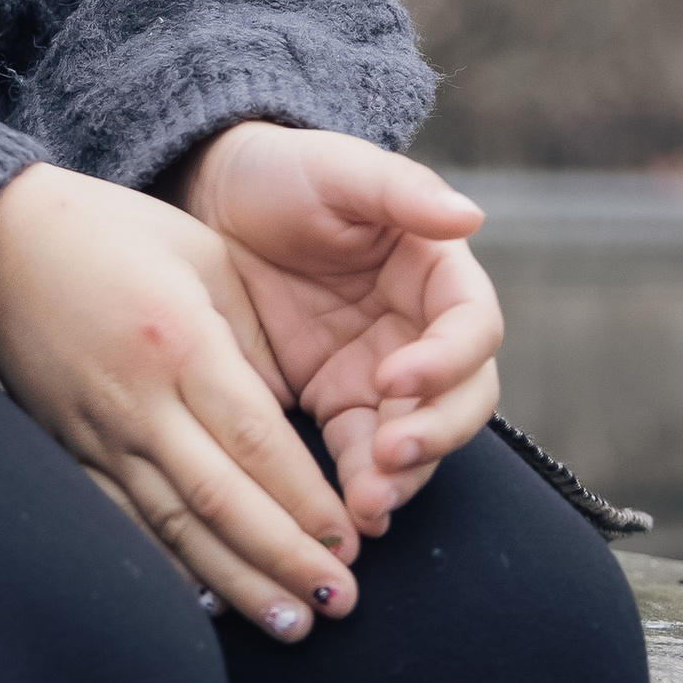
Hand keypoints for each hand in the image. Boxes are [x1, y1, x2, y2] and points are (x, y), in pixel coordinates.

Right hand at [0, 161, 361, 639]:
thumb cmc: (113, 233)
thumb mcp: (200, 255)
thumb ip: (250, 335)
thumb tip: (296, 414)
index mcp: (180, 340)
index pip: (256, 441)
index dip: (307, 501)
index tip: (351, 542)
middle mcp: (138, 398)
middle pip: (222, 498)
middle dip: (286, 559)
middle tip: (342, 603)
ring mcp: (98, 431)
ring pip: (175, 525)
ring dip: (238, 581)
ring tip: (292, 624)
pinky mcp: (69, 450)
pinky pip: (125, 523)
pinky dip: (169, 567)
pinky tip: (210, 602)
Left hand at [175, 125, 502, 536]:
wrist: (209, 205)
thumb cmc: (281, 173)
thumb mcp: (335, 169)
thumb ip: (399, 190)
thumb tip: (470, 217)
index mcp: (436, 273)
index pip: (472, 327)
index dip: (448, 360)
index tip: (397, 377)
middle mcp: (422, 331)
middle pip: (462, 398)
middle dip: (434, 434)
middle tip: (389, 458)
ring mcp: (384, 375)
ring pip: (420, 440)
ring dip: (403, 477)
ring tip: (366, 504)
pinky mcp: (341, 406)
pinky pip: (366, 457)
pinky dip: (364, 486)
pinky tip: (345, 513)